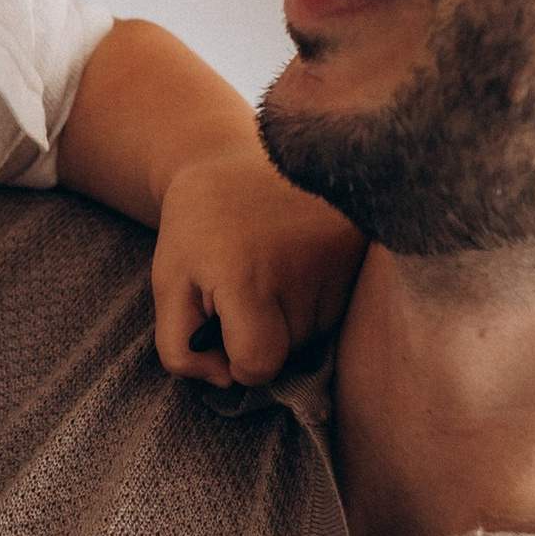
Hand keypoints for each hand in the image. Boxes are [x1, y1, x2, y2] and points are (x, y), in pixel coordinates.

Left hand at [151, 149, 361, 388]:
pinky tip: (298, 257)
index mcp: (246, 276)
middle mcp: (303, 268)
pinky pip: (343, 305)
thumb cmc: (198, 226)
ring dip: (292, 313)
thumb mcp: (168, 283)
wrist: (240, 154)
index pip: (259, 364)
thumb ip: (179, 347)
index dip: (237, 360)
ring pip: (319, 331)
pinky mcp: (366, 247)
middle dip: (264, 331)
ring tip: (272, 262)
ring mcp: (342, 257)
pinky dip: (317, 294)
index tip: (225, 324)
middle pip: (291, 351)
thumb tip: (230, 381)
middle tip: (245, 279)